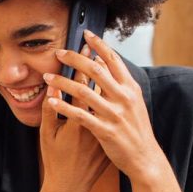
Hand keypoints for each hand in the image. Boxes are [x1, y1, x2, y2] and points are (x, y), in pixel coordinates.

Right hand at [39, 43, 109, 191]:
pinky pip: (112, 113)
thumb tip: (51, 87)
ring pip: (110, 100)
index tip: (82, 48)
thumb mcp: (47, 135)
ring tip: (105, 63)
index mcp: (79, 122)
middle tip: (96, 47)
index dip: (82, 66)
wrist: (71, 187)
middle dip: (97, 67)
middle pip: (100, 89)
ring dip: (107, 81)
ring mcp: (105, 131)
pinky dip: (110, 99)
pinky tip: (110, 88)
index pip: (82, 87)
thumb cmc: (55, 161)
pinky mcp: (110, 138)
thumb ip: (50, 110)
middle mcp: (96, 124)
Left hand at [44, 31, 164, 182]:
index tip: (85, 34)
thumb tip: (104, 64)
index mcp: (131, 88)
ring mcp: (114, 114)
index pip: (113, 60)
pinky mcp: (105, 131)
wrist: (145, 157)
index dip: (99, 45)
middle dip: (74, 58)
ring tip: (47, 76)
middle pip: (95, 70)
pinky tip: (51, 100)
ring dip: (62, 81)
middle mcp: (123, 98)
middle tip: (58, 52)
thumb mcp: (134, 103)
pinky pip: (80, 115)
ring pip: (83, 91)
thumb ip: (120, 84)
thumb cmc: (136, 130)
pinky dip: (64, 106)